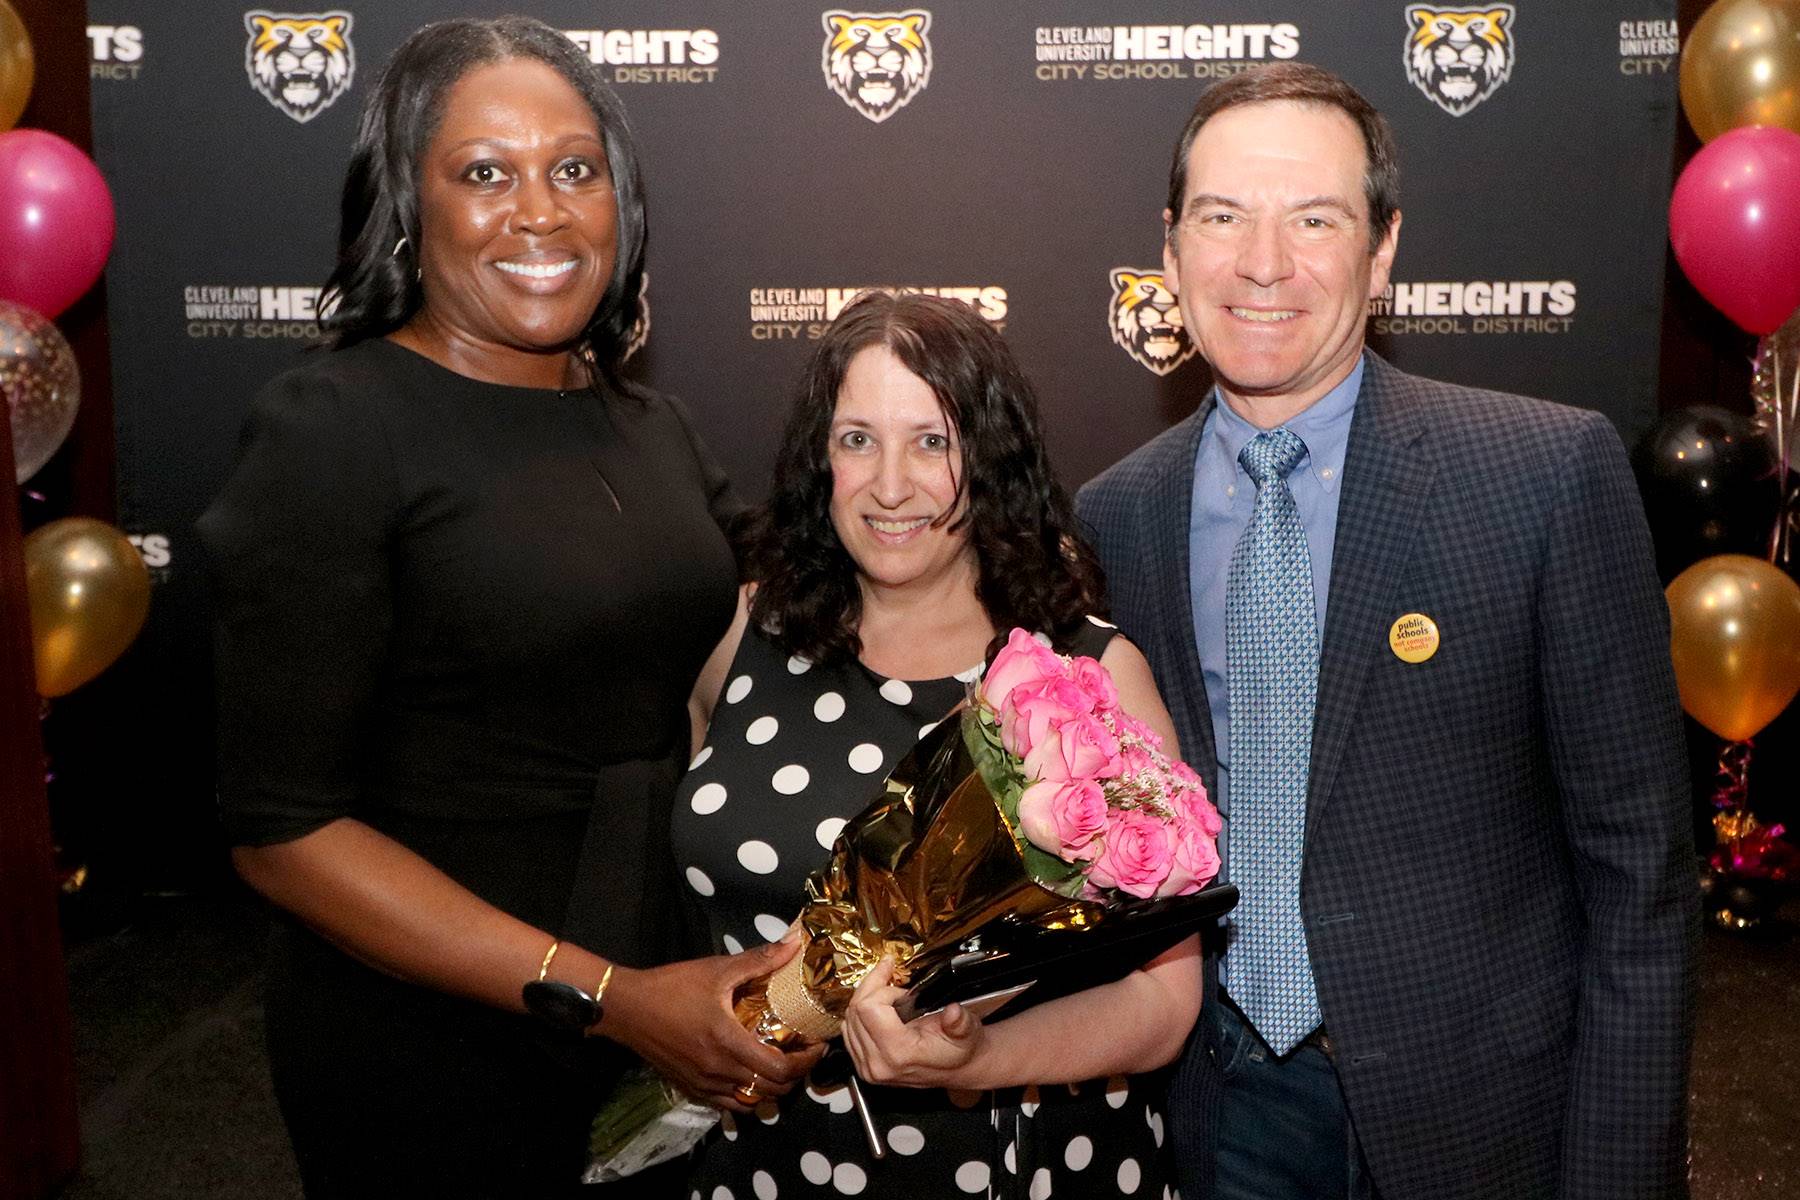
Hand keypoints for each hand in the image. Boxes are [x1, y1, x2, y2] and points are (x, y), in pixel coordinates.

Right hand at [600, 939, 825, 1110]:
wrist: (626, 1008)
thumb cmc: (672, 987)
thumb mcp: (716, 969)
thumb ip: (758, 960)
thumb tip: (793, 944)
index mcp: (729, 1043)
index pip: (781, 1069)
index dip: (806, 1061)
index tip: (817, 1045)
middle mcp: (719, 1071)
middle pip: (772, 1090)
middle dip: (796, 1075)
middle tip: (803, 1053)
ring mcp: (704, 1084)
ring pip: (751, 1102)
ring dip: (772, 1088)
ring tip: (779, 1064)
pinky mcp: (690, 1088)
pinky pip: (728, 1103)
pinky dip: (747, 1095)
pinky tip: (749, 1074)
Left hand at [842, 957, 985, 1088]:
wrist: (957, 1070)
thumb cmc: (960, 1049)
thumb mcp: (966, 1031)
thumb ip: (959, 1022)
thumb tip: (954, 1012)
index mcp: (898, 1054)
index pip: (867, 1008)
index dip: (882, 988)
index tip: (900, 985)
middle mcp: (877, 1064)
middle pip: (854, 1011)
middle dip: (872, 988)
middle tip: (892, 979)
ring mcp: (867, 1068)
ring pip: (848, 1020)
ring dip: (865, 999)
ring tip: (888, 993)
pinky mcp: (863, 1066)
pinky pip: (849, 1031)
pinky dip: (860, 1014)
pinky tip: (878, 1007)